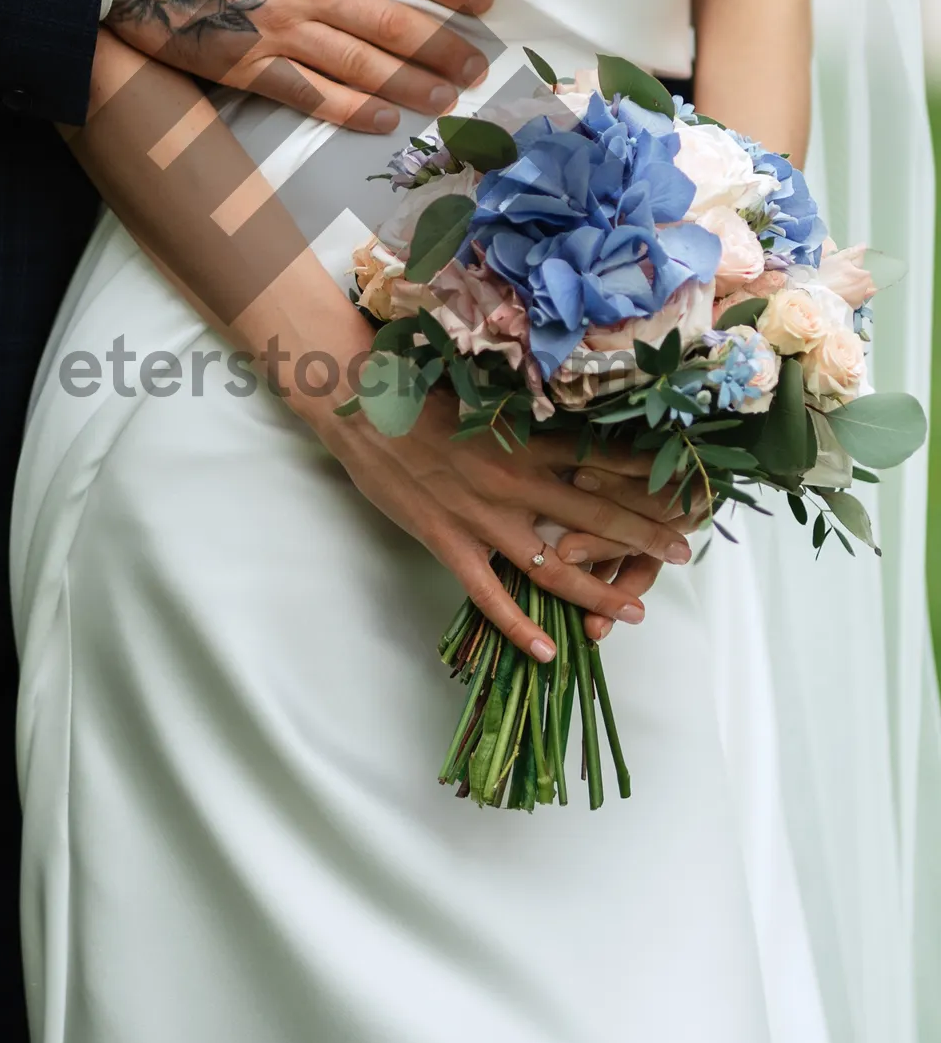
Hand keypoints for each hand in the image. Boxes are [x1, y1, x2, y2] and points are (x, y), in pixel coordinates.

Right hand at [107, 0, 492, 130]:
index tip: (481, 0)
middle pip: (395, 25)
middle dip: (445, 47)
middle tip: (479, 64)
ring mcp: (277, 33)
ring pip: (363, 68)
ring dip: (414, 85)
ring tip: (449, 98)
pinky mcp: (245, 67)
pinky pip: (312, 97)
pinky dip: (353, 113)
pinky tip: (386, 121)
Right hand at [310, 392, 694, 663]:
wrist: (363, 406)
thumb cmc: (421, 392)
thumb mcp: (484, 397)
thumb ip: (525, 418)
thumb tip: (566, 419)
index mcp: (525, 439)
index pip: (600, 458)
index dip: (643, 474)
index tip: (680, 482)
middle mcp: (515, 480)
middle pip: (594, 512)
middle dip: (643, 534)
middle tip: (681, 551)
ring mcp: (482, 516)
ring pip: (554, 564)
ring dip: (598, 590)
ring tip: (634, 611)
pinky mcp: (448, 543)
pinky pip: (491, 595)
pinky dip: (520, 626)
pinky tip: (547, 650)